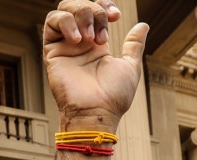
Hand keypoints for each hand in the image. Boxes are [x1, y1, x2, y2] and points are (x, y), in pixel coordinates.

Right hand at [44, 1, 147, 130]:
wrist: (97, 111)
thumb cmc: (114, 96)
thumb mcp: (130, 65)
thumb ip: (134, 45)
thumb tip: (143, 26)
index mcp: (96, 44)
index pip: (95, 10)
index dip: (104, 6)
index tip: (116, 16)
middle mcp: (79, 42)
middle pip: (80, 5)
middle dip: (95, 10)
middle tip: (103, 34)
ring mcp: (65, 45)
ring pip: (65, 9)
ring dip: (82, 15)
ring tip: (91, 38)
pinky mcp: (52, 50)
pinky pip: (52, 21)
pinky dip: (67, 23)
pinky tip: (79, 40)